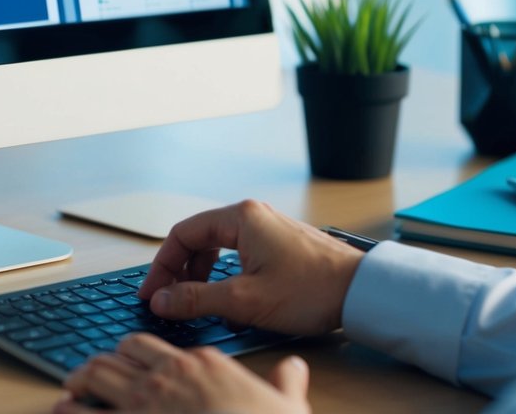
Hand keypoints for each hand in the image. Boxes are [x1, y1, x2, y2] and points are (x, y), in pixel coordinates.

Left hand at [56, 333, 310, 413]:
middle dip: (103, 363)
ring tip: (70, 389)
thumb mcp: (288, 403)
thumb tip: (295, 370)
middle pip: (120, 354)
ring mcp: (147, 402)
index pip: (153, 346)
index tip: (126, 362)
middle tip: (90, 375)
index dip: (134, 354)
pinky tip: (60, 410)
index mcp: (202, 363)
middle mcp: (169, 375)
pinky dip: (69, 411)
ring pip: (97, 374)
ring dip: (79, 381)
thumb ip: (286, 382)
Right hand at [137, 200, 363, 335]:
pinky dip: (224, 273)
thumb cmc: (312, 290)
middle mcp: (253, 216)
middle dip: (180, 270)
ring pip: (218, 246)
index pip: (183, 234)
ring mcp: (268, 228)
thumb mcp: (245, 300)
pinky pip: (238, 253)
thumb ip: (196, 299)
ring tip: (195, 300)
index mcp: (241, 218)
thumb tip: (161, 299)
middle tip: (169, 298)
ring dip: (201, 273)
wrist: (362, 292)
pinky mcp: (280, 244)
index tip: (153, 293)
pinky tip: (227, 297)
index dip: (162, 266)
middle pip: (199, 237)